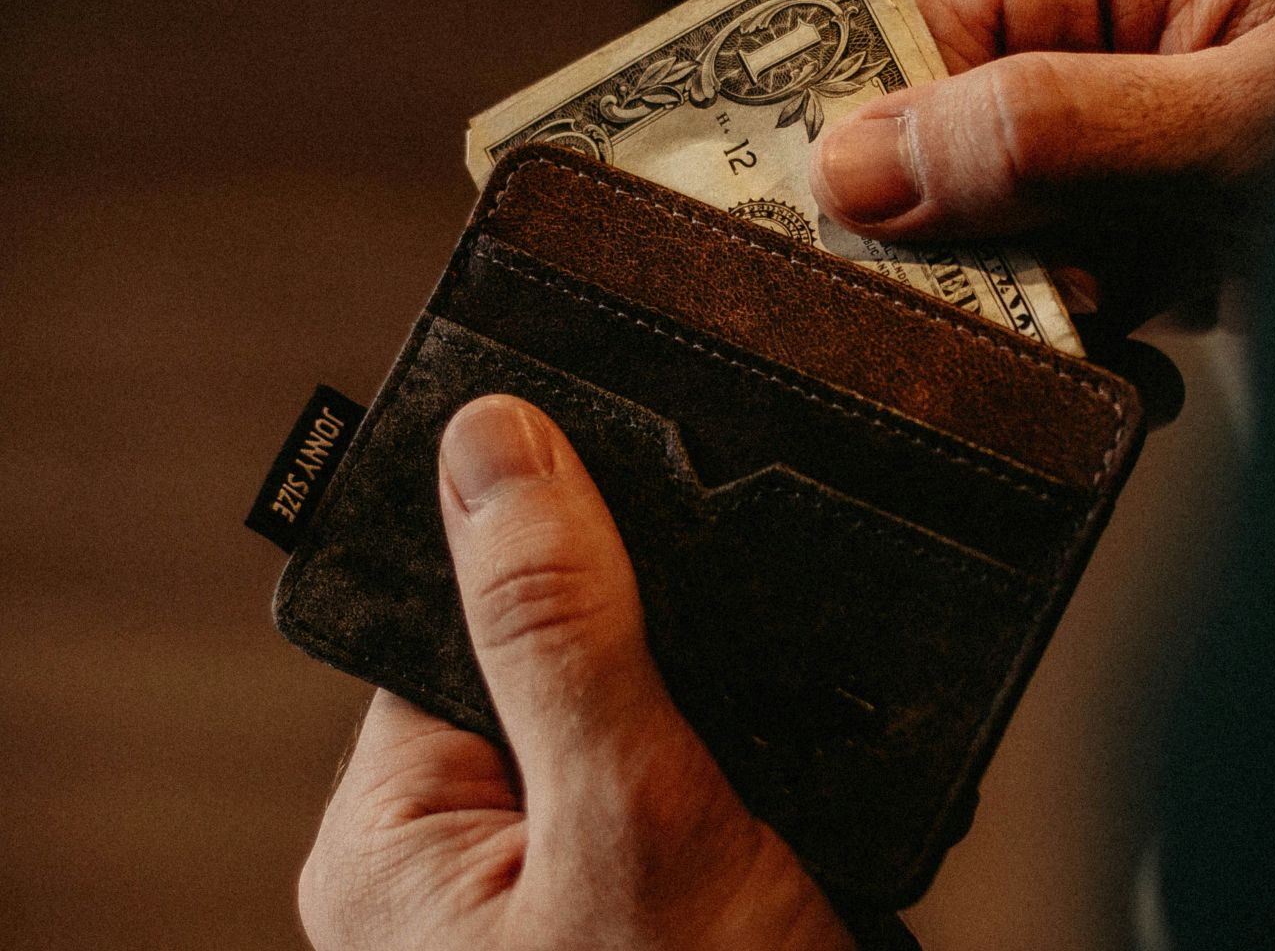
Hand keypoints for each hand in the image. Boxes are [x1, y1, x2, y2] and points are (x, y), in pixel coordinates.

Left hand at [299, 396, 850, 950]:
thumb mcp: (632, 819)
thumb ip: (560, 633)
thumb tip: (495, 447)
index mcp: (401, 841)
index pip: (456, 623)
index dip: (553, 556)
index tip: (643, 494)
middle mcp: (471, 864)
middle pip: (566, 663)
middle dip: (671, 655)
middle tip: (737, 701)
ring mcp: (572, 887)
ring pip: (653, 714)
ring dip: (733, 714)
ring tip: (776, 777)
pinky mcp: (663, 897)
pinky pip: (705, 774)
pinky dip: (766, 763)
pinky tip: (803, 791)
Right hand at [810, 0, 1274, 332]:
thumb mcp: (1235, 128)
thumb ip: (1048, 137)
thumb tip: (853, 165)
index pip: (892, 50)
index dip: (887, 167)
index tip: (928, 270)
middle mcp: (1071, 13)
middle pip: (928, 147)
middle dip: (983, 252)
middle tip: (1074, 306)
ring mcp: (1103, 109)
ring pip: (983, 228)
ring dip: (1047, 304)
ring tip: (1139, 326)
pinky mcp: (1135, 191)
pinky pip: (1053, 265)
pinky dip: (1097, 323)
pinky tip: (1155, 346)